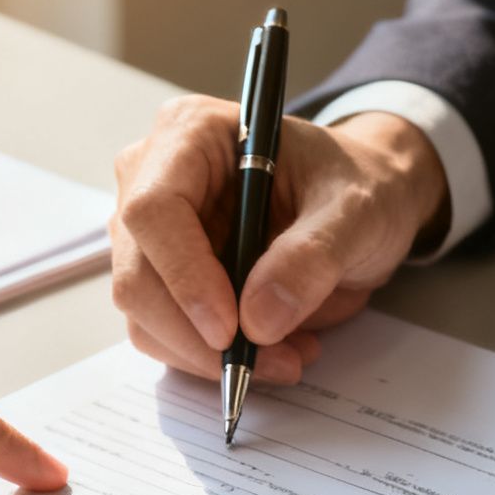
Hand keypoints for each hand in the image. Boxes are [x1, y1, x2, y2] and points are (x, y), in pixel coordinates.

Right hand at [108, 97, 447, 382]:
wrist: (356, 203)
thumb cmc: (354, 185)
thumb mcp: (356, 211)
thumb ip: (312, 256)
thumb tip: (258, 320)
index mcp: (191, 133)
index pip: (153, 210)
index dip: (184, 275)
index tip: (231, 329)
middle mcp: (152, 177)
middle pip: (138, 275)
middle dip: (200, 335)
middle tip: (273, 360)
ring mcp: (150, 232)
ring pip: (145, 315)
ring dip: (209, 355)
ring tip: (288, 355)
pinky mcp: (161, 277)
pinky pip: (165, 334)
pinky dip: (211, 357)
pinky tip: (270, 349)